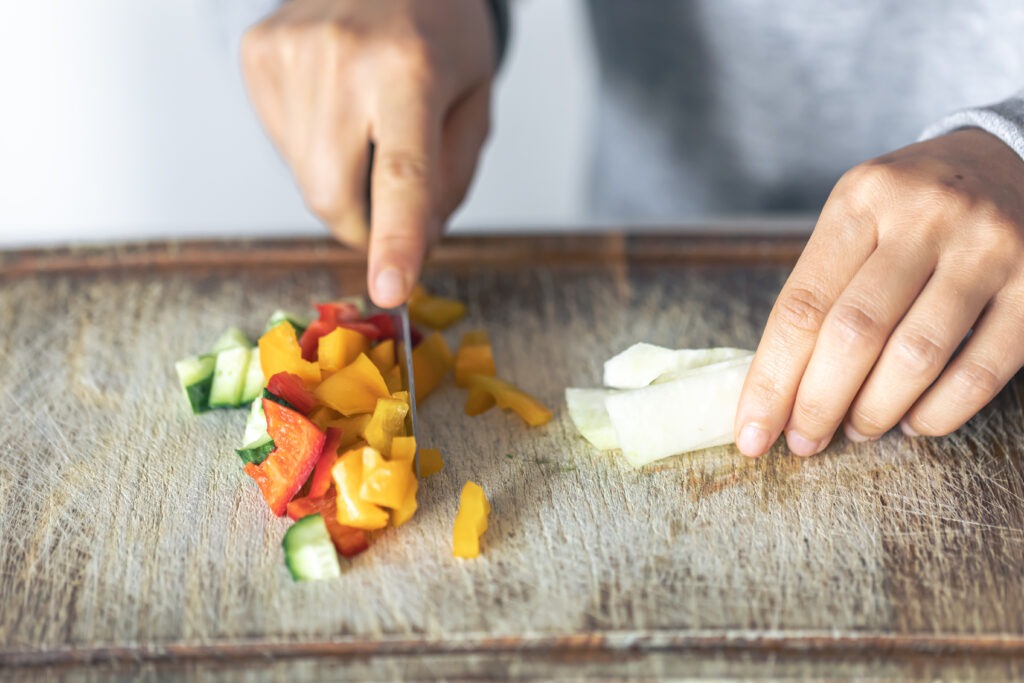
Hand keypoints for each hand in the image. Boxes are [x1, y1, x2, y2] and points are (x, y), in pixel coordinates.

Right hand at [241, 0, 495, 306]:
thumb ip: (451, 178)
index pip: (401, 173)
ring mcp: (289, 53)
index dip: (395, 240)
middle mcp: (341, 57)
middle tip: (391, 210)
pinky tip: (337, 102)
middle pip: (332, 195)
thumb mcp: (474, 101)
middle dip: (363, 227)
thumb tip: (410, 242)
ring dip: (341, 181)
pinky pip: (284, 143)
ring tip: (367, 122)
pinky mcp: (258, 54)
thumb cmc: (442, 31)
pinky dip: (314, 147)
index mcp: (410, 68)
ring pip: (305, 178)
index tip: (390, 291)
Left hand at [735, 129, 1023, 456]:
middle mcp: (923, 216)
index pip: (801, 305)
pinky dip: (939, 412)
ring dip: (875, 412)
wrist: (1009, 160)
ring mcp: (987, 247)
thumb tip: (778, 389)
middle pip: (853, 334)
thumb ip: (823, 288)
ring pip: (915, 356)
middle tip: (803, 442)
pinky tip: (914, 423)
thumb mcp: (858, 218)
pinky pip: (981, 371)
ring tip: (856, 431)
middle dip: (817, 404)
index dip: (771, 380)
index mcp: (861, 199)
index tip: (750, 431)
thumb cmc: (912, 209)